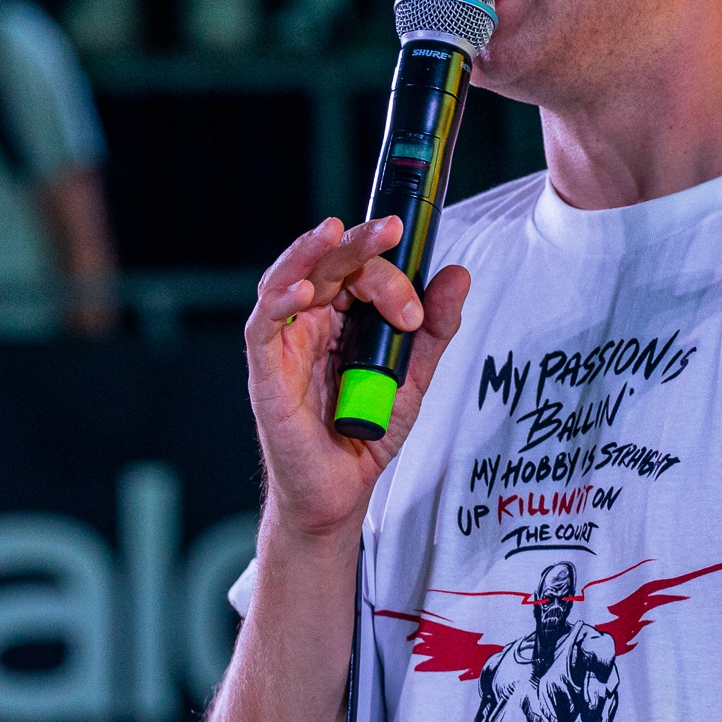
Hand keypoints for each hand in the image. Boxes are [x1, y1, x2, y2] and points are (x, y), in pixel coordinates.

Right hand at [243, 216, 469, 538]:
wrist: (343, 490)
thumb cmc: (368, 429)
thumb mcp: (415, 375)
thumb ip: (435, 328)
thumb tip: (457, 275)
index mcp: (344, 316)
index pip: (361, 270)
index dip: (390, 274)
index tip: (418, 309)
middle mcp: (313, 321)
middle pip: (328, 263)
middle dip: (360, 244)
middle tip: (390, 231)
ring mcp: (286, 343)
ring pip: (286, 279)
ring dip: (309, 251)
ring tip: (334, 231)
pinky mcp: (266, 372)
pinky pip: (263, 327)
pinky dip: (278, 301)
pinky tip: (301, 290)